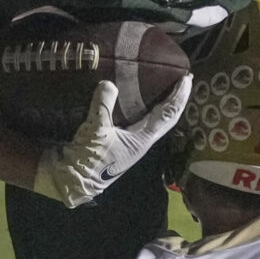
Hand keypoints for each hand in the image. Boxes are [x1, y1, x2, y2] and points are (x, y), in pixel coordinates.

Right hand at [31, 74, 193, 207]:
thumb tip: (109, 83)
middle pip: (165, 116)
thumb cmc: (89, 159)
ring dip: (156, 102)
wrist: (72, 181)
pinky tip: (131, 96)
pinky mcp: (116, 140)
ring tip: (159, 83)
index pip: (168, 114)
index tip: (187, 79)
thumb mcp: (96, 129)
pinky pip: (133, 118)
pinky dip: (136, 106)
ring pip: (150, 118)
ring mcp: (129, 141)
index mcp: (143, 139)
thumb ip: (103, 104)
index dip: (178, 96)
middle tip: (180, 78)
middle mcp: (141, 140)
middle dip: (173, 97)